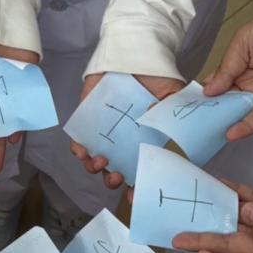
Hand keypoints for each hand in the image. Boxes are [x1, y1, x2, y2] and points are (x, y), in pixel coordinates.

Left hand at [70, 73, 184, 189]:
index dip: (139, 188)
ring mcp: (104, 136)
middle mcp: (124, 144)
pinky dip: (79, 151)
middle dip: (115, 181)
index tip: (137, 197)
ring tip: (102, 163)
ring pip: (96, 163)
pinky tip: (83, 152)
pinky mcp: (87, 124)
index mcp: (145, 144)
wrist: (134, 54)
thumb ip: (172, 115)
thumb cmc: (156, 77)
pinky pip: (79, 143)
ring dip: (96, 169)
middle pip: (116, 173)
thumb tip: (162, 127)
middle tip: (119, 177)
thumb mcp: (173, 96)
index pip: (141, 172)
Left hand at [172, 183, 252, 252]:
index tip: (176, 241)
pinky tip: (213, 181)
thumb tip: (245, 212)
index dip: (203, 244)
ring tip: (185, 192)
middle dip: (199, 222)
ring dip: (212, 203)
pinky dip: (232, 189)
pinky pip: (248, 197)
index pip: (229, 249)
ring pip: (234, 212)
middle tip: (170, 213)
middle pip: (225, 230)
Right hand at [202, 0, 252, 140]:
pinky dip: (247, 126)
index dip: (201, 97)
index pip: (215, 87)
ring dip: (225, 123)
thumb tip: (208, 91)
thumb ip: (227, 67)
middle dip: (209, 115)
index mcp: (236, 69)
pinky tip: (231, 133)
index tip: (184, 109)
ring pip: (241, 113)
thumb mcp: (243, 42)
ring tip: (207, 134)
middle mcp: (248, 84)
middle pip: (225, 104)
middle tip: (190, 128)